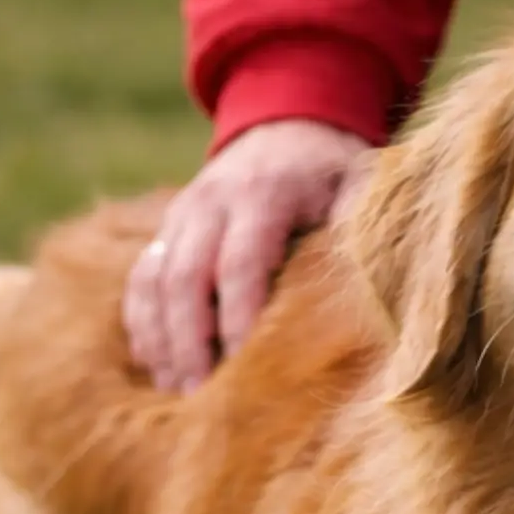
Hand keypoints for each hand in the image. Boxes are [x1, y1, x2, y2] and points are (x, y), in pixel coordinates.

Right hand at [125, 119, 372, 390]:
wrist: (286, 120)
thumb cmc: (333, 167)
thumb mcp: (360, 180)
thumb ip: (361, 222)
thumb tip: (372, 277)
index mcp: (262, 193)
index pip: (241, 260)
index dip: (240, 314)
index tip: (244, 363)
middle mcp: (211, 202)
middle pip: (186, 276)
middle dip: (191, 339)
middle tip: (201, 394)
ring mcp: (183, 215)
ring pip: (155, 280)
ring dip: (163, 338)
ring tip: (177, 390)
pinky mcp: (168, 230)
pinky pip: (141, 279)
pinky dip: (144, 323)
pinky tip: (156, 365)